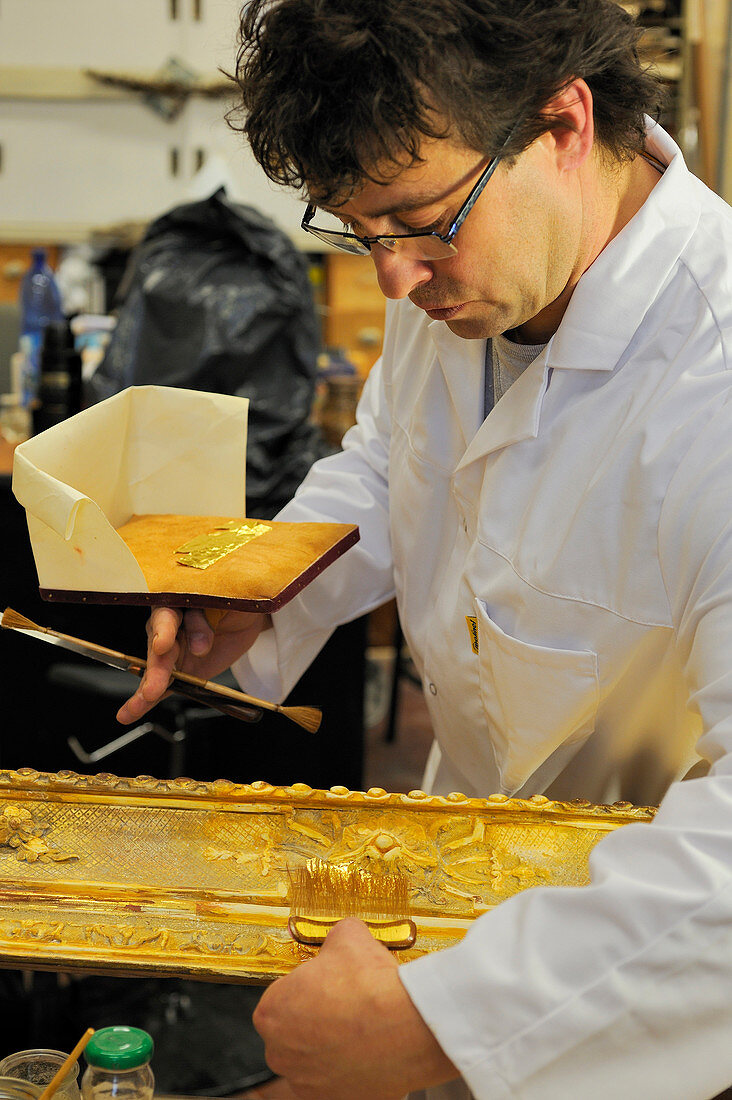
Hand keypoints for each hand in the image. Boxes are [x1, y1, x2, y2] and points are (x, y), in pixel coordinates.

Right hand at [116, 606, 267, 724]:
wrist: (246, 614)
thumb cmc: (233, 600)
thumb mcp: (228, 602)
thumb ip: (209, 620)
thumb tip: (200, 646)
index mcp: (176, 600)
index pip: (166, 614)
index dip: (163, 630)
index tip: (162, 646)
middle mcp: (168, 625)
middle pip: (158, 645)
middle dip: (157, 668)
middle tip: (154, 689)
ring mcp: (172, 649)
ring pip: (156, 668)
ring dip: (147, 687)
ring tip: (137, 705)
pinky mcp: (178, 669)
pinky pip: (162, 685)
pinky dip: (147, 700)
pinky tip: (131, 712)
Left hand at [253, 918, 457, 1099]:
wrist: (407, 1025)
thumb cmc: (370, 986)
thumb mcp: (348, 937)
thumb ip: (334, 938)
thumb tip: (342, 936)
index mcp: (272, 1012)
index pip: (280, 998)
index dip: (305, 988)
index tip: (324, 984)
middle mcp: (281, 1053)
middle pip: (293, 1032)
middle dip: (314, 1020)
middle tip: (344, 1005)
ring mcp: (306, 1082)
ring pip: (314, 1060)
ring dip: (331, 1046)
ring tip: (360, 1028)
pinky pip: (337, 1082)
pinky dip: (350, 1069)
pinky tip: (370, 1050)